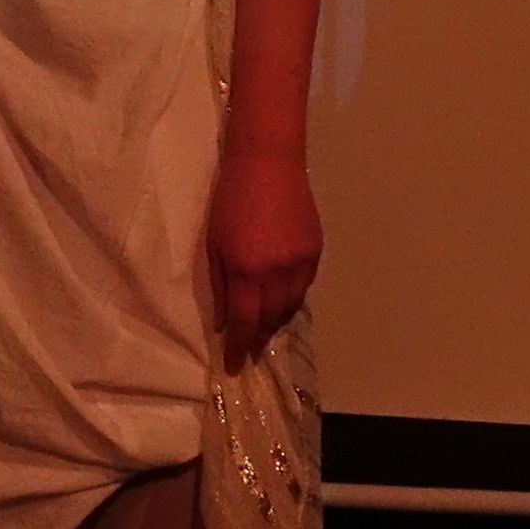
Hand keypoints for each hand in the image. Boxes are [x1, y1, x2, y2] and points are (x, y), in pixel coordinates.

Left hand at [205, 149, 321, 374]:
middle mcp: (277, 272)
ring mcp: (300, 262)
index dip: (238, 347)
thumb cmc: (230, 200)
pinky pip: (305, 286)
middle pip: (271, 320)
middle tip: (248, 350)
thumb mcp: (214, 244)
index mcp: (246, 270)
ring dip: (276, 321)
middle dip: (258, 338)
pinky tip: (282, 298)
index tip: (234, 365)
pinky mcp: (316, 251)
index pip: (244, 322)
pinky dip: (292, 298)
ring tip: (265, 328)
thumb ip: (219, 287)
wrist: (267, 163)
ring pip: (291, 307)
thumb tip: (223, 323)